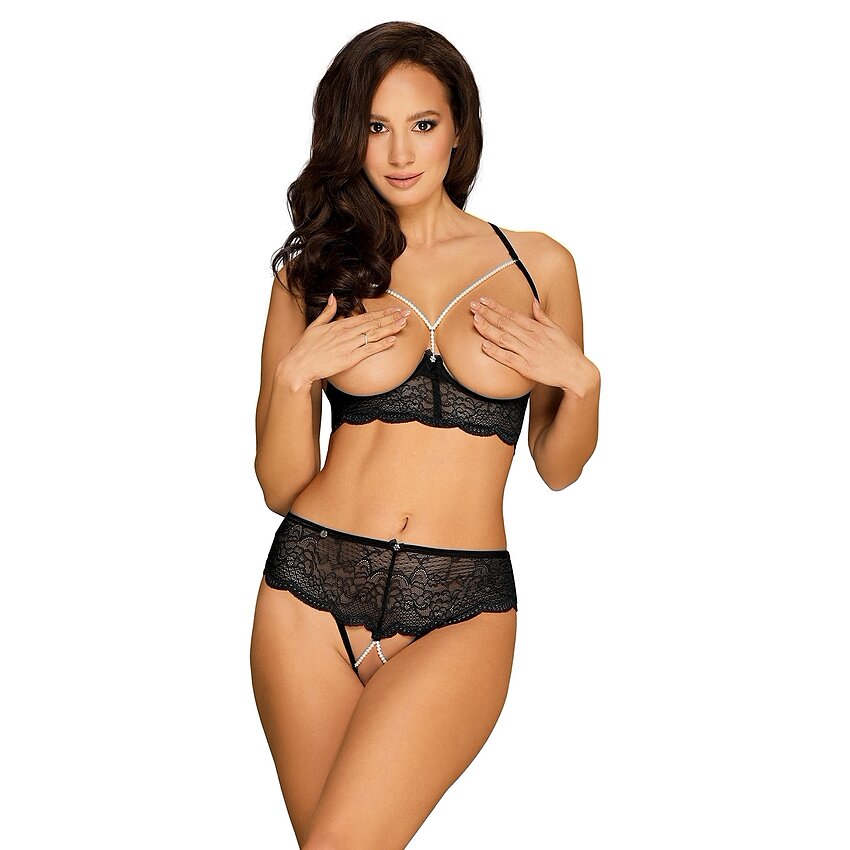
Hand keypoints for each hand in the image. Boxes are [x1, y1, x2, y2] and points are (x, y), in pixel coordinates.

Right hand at [282, 293, 408, 386]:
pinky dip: (381, 344)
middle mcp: (346, 333)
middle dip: (392, 317)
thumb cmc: (305, 348)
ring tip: (404, 323)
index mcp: (340, 325)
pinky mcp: (349, 358)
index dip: (383, 312)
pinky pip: (369, 350)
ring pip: (374, 334)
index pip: (366, 316)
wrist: (298, 366)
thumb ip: (327, 312)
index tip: (395, 308)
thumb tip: (333, 297)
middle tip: (407, 313)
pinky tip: (393, 340)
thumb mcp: (315, 325)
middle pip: (374, 323)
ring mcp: (349, 345)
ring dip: (391, 328)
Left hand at [469, 295, 597, 398]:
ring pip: (503, 338)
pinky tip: (484, 346)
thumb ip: (543, 316)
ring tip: (475, 321)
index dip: (496, 307)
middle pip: (505, 323)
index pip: (512, 314)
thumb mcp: (557, 329)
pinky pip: (508, 358)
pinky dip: (495, 352)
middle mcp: (531, 338)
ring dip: (488, 329)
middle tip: (472, 306)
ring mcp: (529, 352)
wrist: (577, 372)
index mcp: (537, 328)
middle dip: (487, 313)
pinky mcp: (527, 367)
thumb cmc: (567, 351)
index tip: (483, 300)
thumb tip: (534, 302)